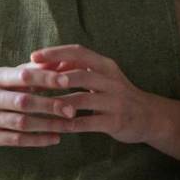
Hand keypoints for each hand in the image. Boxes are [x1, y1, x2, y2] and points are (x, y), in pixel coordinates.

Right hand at [0, 63, 77, 147]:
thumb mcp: (8, 78)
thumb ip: (32, 70)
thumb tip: (60, 60)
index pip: (23, 76)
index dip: (46, 78)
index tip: (68, 81)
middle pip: (24, 101)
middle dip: (50, 105)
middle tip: (72, 109)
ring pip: (22, 123)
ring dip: (48, 125)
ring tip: (69, 125)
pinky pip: (17, 140)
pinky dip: (38, 140)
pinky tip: (55, 138)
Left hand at [30, 45, 164, 145]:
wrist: (149, 116)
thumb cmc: (116, 94)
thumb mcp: (102, 76)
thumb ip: (78, 68)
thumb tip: (47, 62)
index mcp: (106, 66)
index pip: (79, 52)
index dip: (56, 53)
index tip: (33, 56)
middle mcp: (112, 80)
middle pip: (79, 74)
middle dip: (53, 79)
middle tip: (30, 83)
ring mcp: (115, 101)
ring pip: (82, 100)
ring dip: (58, 103)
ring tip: (38, 106)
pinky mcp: (116, 121)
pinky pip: (89, 123)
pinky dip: (71, 124)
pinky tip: (56, 127)